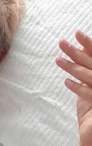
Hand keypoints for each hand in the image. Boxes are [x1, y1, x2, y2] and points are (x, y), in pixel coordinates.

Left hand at [56, 31, 91, 145]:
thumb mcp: (89, 88)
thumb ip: (87, 71)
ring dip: (72, 67)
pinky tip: (66, 82)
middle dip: (76, 51)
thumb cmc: (91, 112)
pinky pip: (89, 94)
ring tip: (57, 60)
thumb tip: (78, 53)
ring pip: (90, 76)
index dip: (88, 44)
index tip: (77, 33)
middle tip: (61, 42)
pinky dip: (78, 87)